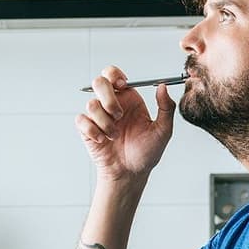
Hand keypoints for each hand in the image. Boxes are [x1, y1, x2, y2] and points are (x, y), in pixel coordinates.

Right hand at [77, 65, 175, 186]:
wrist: (130, 173)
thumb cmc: (146, 153)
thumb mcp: (163, 130)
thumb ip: (166, 107)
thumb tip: (163, 86)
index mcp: (128, 99)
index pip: (114, 74)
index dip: (114, 74)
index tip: (123, 85)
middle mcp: (112, 104)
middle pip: (99, 82)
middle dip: (108, 97)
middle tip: (118, 114)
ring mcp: (98, 116)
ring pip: (91, 104)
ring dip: (105, 122)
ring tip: (115, 136)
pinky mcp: (87, 129)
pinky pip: (82, 120)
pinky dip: (93, 131)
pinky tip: (103, 140)